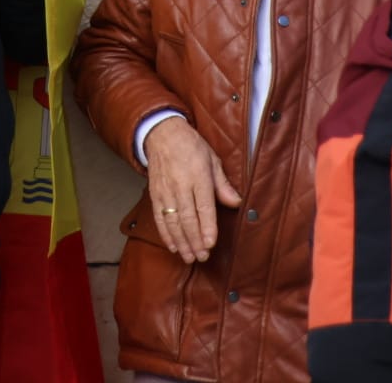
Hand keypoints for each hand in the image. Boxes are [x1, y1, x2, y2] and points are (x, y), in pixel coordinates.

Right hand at [143, 117, 242, 262]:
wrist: (162, 134)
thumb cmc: (191, 146)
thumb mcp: (212, 160)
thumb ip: (223, 184)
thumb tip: (236, 202)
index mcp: (198, 176)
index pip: (204, 207)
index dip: (207, 227)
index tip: (210, 244)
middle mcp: (181, 185)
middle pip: (188, 218)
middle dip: (195, 240)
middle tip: (202, 257)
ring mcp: (166, 191)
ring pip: (173, 221)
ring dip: (181, 241)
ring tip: (189, 257)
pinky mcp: (155, 194)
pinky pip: (159, 218)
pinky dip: (165, 234)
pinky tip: (173, 246)